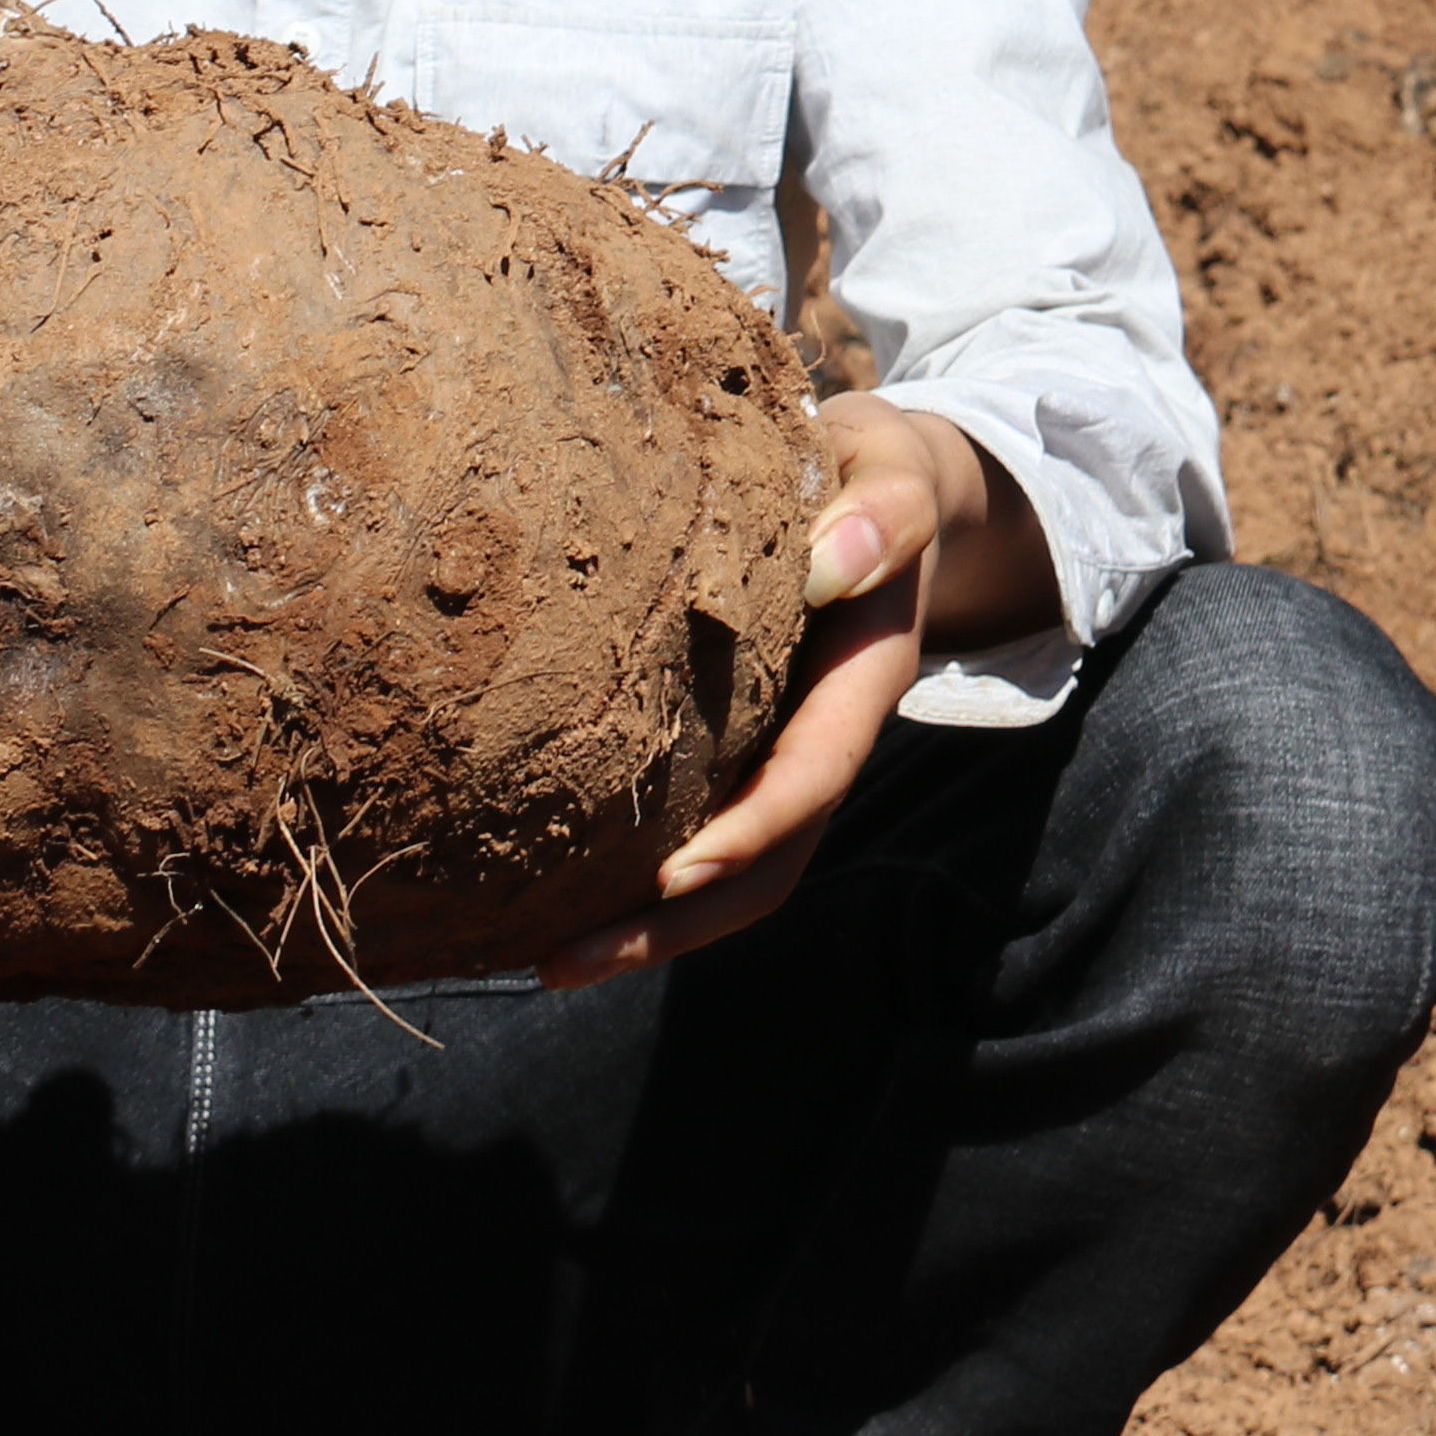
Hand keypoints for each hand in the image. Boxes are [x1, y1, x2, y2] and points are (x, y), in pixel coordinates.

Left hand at [534, 390, 1057, 989]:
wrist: (885, 490)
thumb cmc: (880, 473)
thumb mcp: (896, 470)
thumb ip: (884, 514)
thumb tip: (831, 562)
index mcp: (861, 684)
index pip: (808, 781)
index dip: (744, 834)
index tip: (668, 875)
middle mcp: (821, 739)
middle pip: (761, 868)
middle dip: (671, 926)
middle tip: (560, 964)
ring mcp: (778, 752)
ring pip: (725, 870)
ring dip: (644, 924)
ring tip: (539, 960)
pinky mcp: (735, 745)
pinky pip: (692, 824)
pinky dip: (630, 870)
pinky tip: (547, 885)